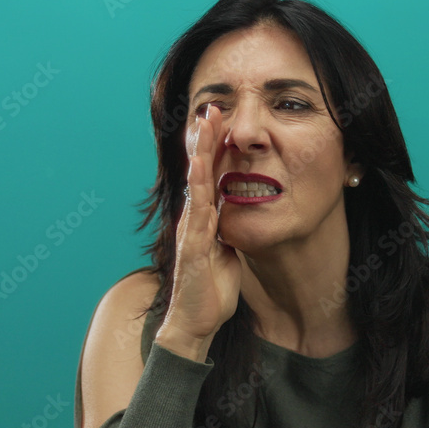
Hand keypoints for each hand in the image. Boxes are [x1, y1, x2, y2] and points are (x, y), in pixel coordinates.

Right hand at [157, 104, 240, 355]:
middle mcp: (194, 217)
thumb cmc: (212, 288)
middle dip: (205, 138)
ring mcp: (191, 228)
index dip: (214, 147)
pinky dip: (198, 184)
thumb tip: (237, 213)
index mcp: (205, 218)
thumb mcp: (226, 251)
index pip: (210, 174)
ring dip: (200, 151)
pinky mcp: (192, 243)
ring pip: (195, 182)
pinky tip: (201, 165)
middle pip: (199, 170)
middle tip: (210, 106)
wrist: (197, 321)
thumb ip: (228, 229)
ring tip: (203, 123)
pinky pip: (197, 208)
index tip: (220, 118)